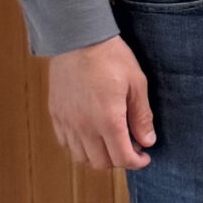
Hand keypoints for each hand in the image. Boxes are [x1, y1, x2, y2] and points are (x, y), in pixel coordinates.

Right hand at [47, 35, 155, 170]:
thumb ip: (141, 116)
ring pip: (82, 157)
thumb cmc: (111, 57)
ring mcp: (67, 123)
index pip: (122, 157)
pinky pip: (67, 143)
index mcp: (107, 120)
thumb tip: (147, 141)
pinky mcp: (56, 115)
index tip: (144, 157)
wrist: (78, 40)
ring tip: (113, 140)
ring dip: (99, 156)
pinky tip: (93, 132)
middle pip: (101, 162)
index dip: (136, 162)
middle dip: (120, 160)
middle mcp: (84, 127)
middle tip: (132, 146)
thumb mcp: (137, 83)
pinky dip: (81, 146)